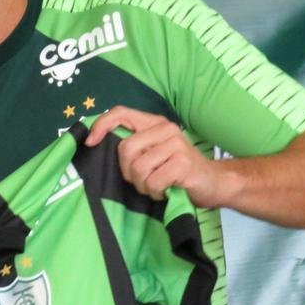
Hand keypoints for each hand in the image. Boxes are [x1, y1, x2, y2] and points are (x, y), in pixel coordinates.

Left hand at [85, 105, 232, 206]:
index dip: (101, 125)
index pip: (121, 113)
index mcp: (154, 123)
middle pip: (125, 149)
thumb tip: (95, 143)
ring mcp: (176, 144)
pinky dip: (156, 192)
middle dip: (129, 173)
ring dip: (144, 185)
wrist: (215, 183)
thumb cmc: (177, 171)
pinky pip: (153, 181)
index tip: (90, 143)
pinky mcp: (182, 163)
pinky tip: (167, 190)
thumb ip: (133, 146)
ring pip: (138, 168)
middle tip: (145, 181)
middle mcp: (165, 129)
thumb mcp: (153, 153)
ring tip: (158, 186)